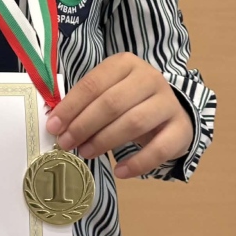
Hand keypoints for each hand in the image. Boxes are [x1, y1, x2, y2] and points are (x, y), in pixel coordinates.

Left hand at [44, 54, 192, 178]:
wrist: (171, 111)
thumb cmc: (130, 101)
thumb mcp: (108, 92)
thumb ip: (85, 103)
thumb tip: (57, 123)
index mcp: (126, 64)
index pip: (93, 84)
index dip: (71, 106)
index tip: (54, 126)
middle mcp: (150, 78)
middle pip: (112, 103)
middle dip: (84, 125)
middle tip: (67, 143)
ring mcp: (168, 103)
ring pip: (133, 123)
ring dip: (104, 141)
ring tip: (85, 153)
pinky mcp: (181, 129)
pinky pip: (159, 149)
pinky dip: (137, 163)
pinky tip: (119, 171)